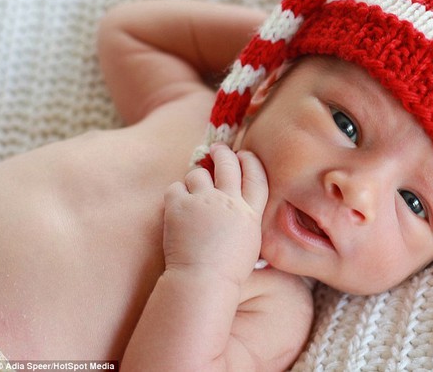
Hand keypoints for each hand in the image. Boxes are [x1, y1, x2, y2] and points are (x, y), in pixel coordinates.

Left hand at [162, 143, 267, 284]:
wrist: (202, 282)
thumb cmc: (227, 272)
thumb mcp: (249, 243)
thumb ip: (246, 219)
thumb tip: (239, 206)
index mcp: (250, 213)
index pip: (257, 176)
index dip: (251, 162)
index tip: (245, 155)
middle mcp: (229, 201)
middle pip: (228, 164)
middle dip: (223, 153)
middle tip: (217, 150)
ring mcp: (203, 201)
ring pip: (198, 173)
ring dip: (195, 179)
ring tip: (193, 191)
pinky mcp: (179, 206)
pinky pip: (175, 187)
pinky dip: (176, 194)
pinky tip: (177, 205)